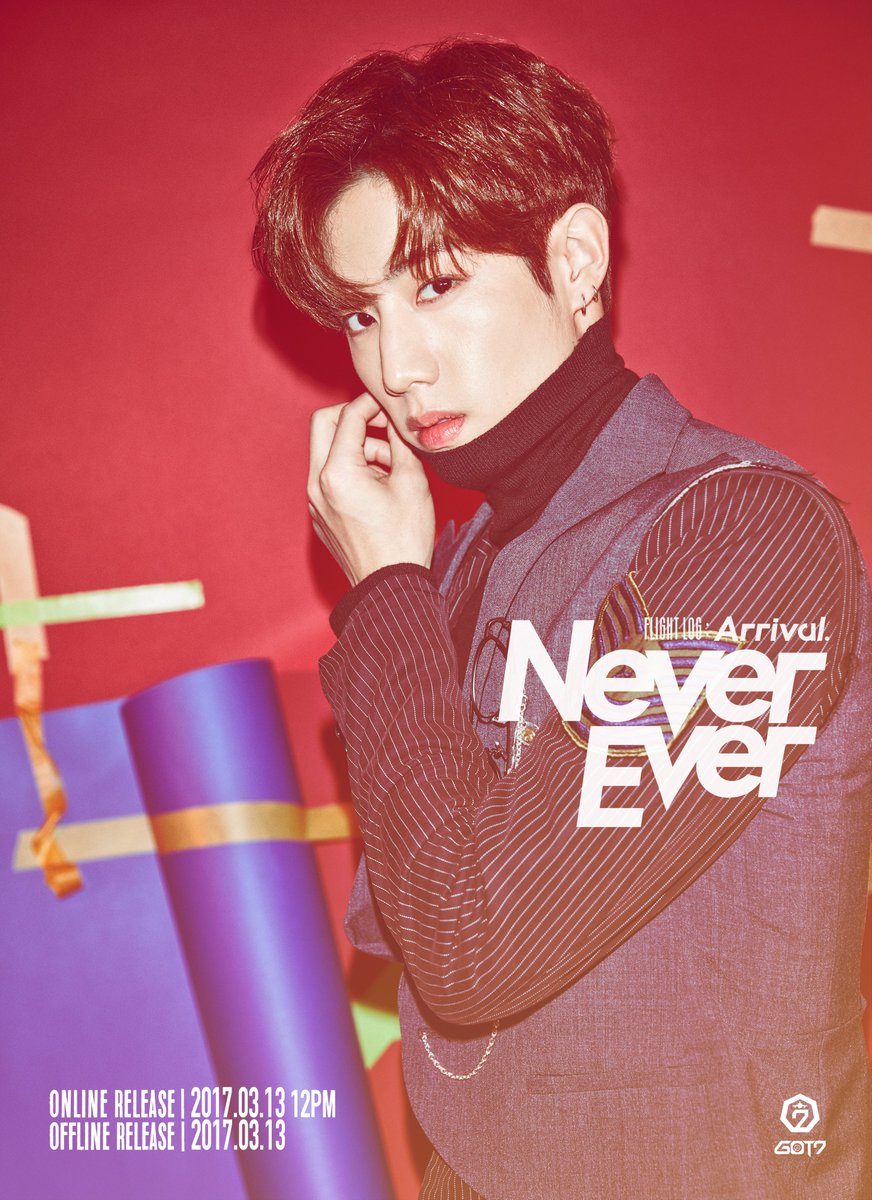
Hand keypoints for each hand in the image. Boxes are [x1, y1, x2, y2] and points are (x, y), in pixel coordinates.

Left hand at [307, 393, 435, 585]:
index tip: (390, 406)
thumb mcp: (413, 482)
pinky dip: (350, 469)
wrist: (390, 587)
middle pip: (322, 424)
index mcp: (338, 473)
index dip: (372, 404)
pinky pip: (329, 477)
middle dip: (353, 417)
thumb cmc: (404, 540)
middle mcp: (317, 485)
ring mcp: (314, 502)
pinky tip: (379, 487)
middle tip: (381, 425)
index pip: (348, 416)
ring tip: (391, 468)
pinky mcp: (319, 514)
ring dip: (356, 447)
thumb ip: (401, 442)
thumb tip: (395, 417)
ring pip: (326, 452)